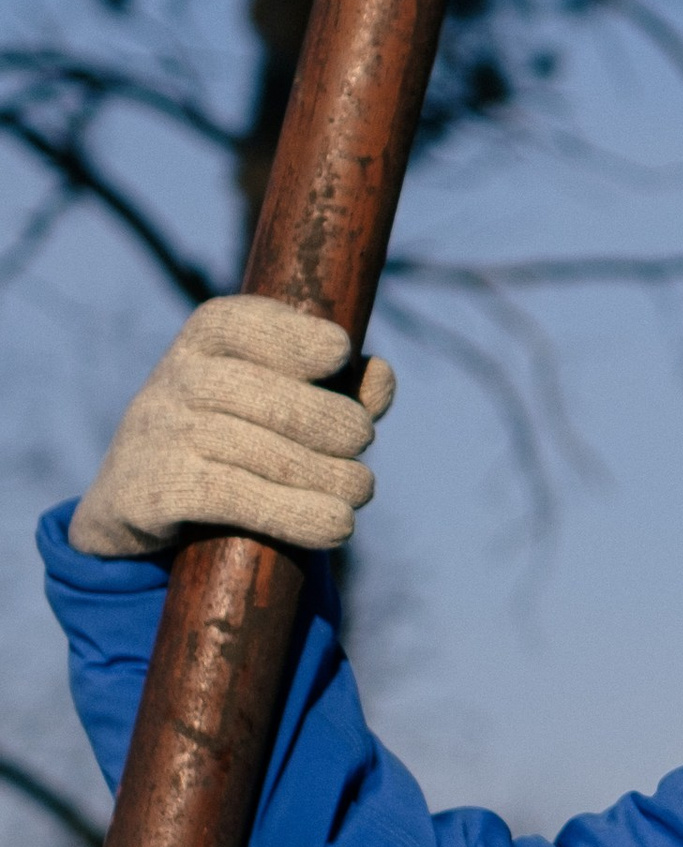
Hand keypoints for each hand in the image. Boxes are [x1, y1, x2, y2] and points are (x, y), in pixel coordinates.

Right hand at [69, 296, 396, 557]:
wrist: (137, 501)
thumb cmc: (230, 436)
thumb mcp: (276, 400)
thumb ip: (334, 387)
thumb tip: (380, 374)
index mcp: (200, 343)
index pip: (237, 322)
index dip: (290, 334)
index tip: (338, 354)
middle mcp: (170, 382)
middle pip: (253, 391)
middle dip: (324, 416)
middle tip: (364, 440)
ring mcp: (155, 437)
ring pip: (248, 449)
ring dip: (322, 473)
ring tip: (361, 488)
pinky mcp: (149, 493)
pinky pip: (229, 498)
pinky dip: (292, 513)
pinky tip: (336, 525)